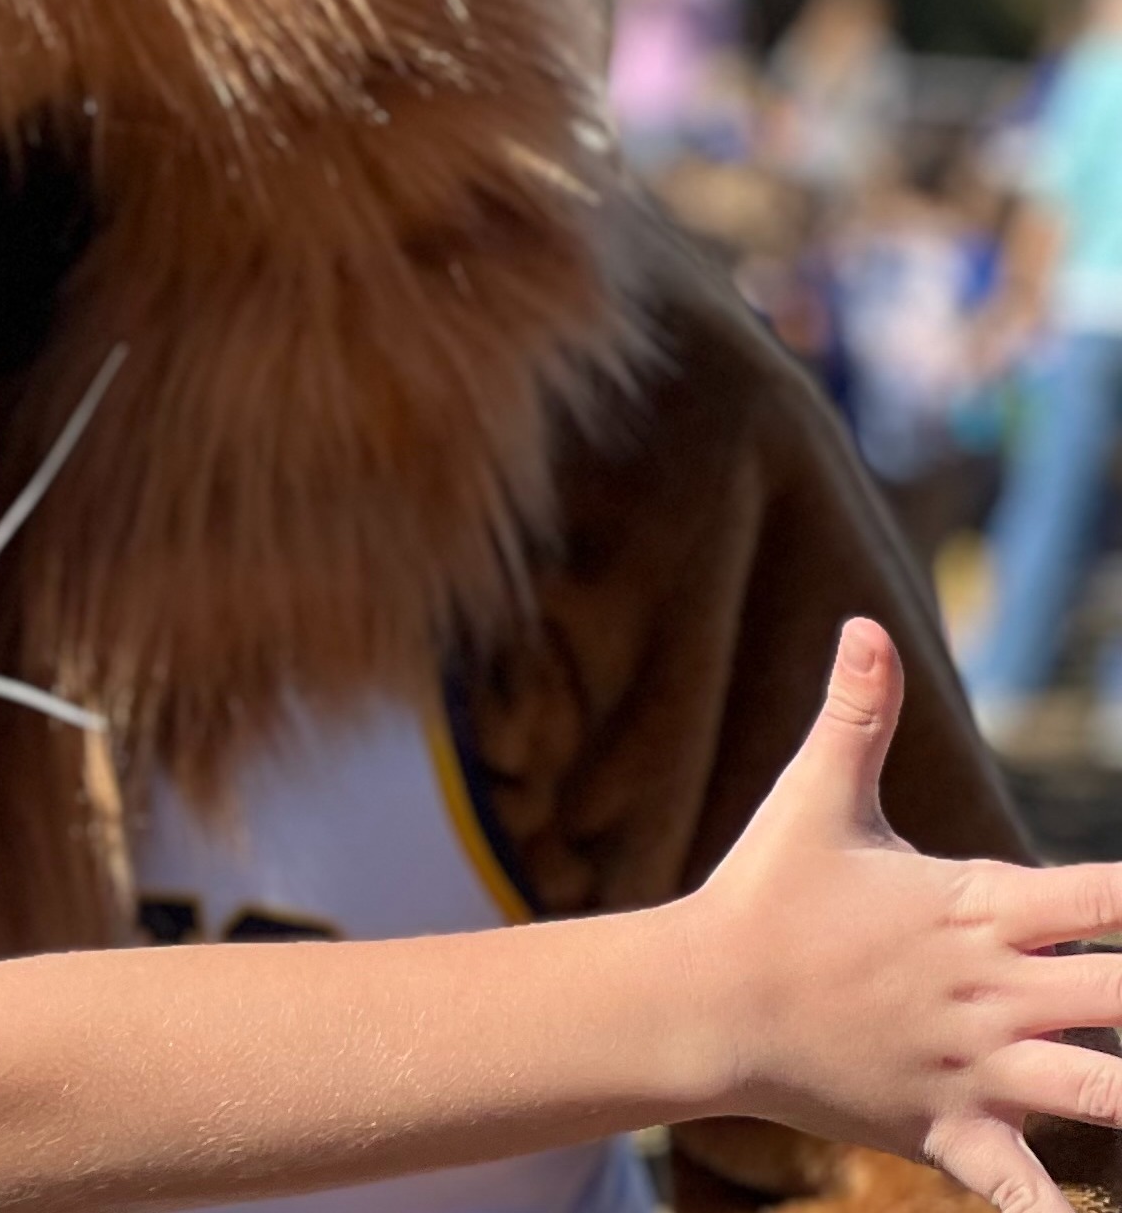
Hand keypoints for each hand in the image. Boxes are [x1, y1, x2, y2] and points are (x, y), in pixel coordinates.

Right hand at [688, 618, 1121, 1210]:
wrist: (698, 1001)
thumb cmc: (765, 896)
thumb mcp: (814, 801)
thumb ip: (857, 717)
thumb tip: (864, 624)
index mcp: (978, 910)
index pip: (1111, 899)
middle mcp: (989, 992)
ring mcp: (973, 1066)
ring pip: (1102, 1093)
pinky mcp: (945, 1128)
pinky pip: (1018, 1186)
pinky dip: (1056, 1211)